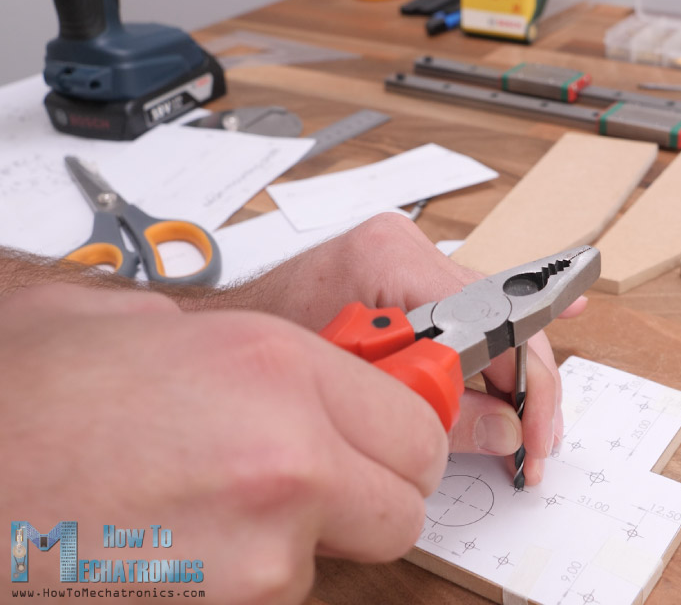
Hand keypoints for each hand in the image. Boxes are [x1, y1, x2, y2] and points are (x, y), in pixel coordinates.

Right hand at [0, 284, 447, 602]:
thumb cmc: (18, 407)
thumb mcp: (133, 325)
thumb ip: (235, 341)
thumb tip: (277, 365)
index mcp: (278, 369)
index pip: (418, 426)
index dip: (398, 439)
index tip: (381, 443)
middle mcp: (289, 461)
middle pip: (403, 507)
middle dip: (369, 499)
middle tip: (312, 486)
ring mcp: (260, 555)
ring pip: (333, 560)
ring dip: (293, 542)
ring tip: (202, 510)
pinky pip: (271, 595)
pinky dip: (239, 580)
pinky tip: (174, 547)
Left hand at [231, 213, 585, 484]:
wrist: (219, 331)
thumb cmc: (265, 352)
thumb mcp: (357, 394)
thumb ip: (441, 414)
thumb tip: (506, 433)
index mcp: (389, 261)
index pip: (493, 321)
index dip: (527, 385)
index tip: (533, 436)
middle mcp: (404, 246)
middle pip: (505, 315)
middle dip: (529, 386)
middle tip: (536, 443)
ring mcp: (407, 254)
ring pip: (495, 312)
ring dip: (517, 373)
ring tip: (533, 423)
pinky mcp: (406, 273)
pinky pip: (474, 304)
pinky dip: (508, 327)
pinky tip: (567, 306)